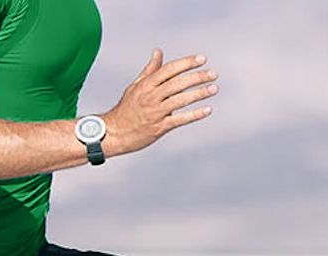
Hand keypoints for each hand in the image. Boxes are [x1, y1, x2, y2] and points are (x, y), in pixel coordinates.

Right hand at [100, 49, 216, 157]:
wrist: (113, 133)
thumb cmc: (126, 109)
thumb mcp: (135, 86)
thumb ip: (150, 70)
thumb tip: (158, 51)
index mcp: (146, 84)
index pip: (169, 70)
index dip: (186, 63)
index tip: (201, 59)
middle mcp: (151, 96)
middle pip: (177, 83)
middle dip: (197, 77)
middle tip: (213, 74)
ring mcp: (155, 112)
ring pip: (180, 100)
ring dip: (199, 93)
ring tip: (214, 88)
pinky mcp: (159, 128)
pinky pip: (180, 119)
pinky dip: (194, 115)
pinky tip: (207, 110)